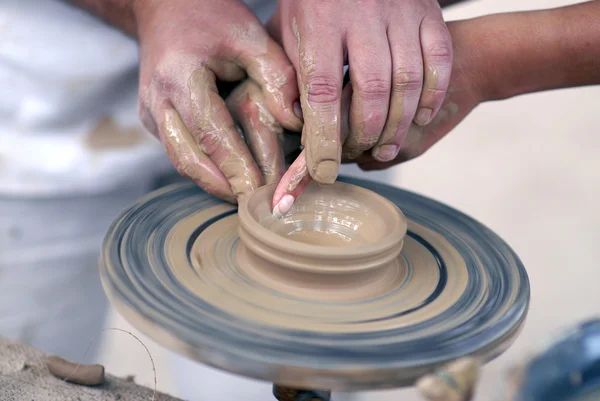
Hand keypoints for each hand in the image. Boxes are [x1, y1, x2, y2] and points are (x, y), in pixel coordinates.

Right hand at [134, 0, 302, 202]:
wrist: (165, 9)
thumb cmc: (210, 18)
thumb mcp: (249, 35)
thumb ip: (277, 75)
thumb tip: (296, 121)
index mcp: (180, 75)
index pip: (210, 133)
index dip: (236, 166)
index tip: (260, 191)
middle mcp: (157, 99)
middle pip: (189, 159)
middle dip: (225, 186)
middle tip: (257, 206)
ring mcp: (151, 113)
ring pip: (182, 163)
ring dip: (215, 184)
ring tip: (248, 200)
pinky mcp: (154, 121)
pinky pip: (180, 154)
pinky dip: (206, 170)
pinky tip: (232, 180)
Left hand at [273, 0, 452, 185]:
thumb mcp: (289, 28)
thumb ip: (288, 73)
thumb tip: (297, 121)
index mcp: (321, 20)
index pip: (323, 90)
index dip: (324, 136)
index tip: (323, 169)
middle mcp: (365, 13)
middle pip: (372, 90)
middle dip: (364, 133)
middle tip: (354, 153)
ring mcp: (402, 11)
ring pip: (407, 81)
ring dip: (398, 124)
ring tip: (384, 146)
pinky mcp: (429, 12)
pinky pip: (438, 62)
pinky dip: (431, 96)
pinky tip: (417, 116)